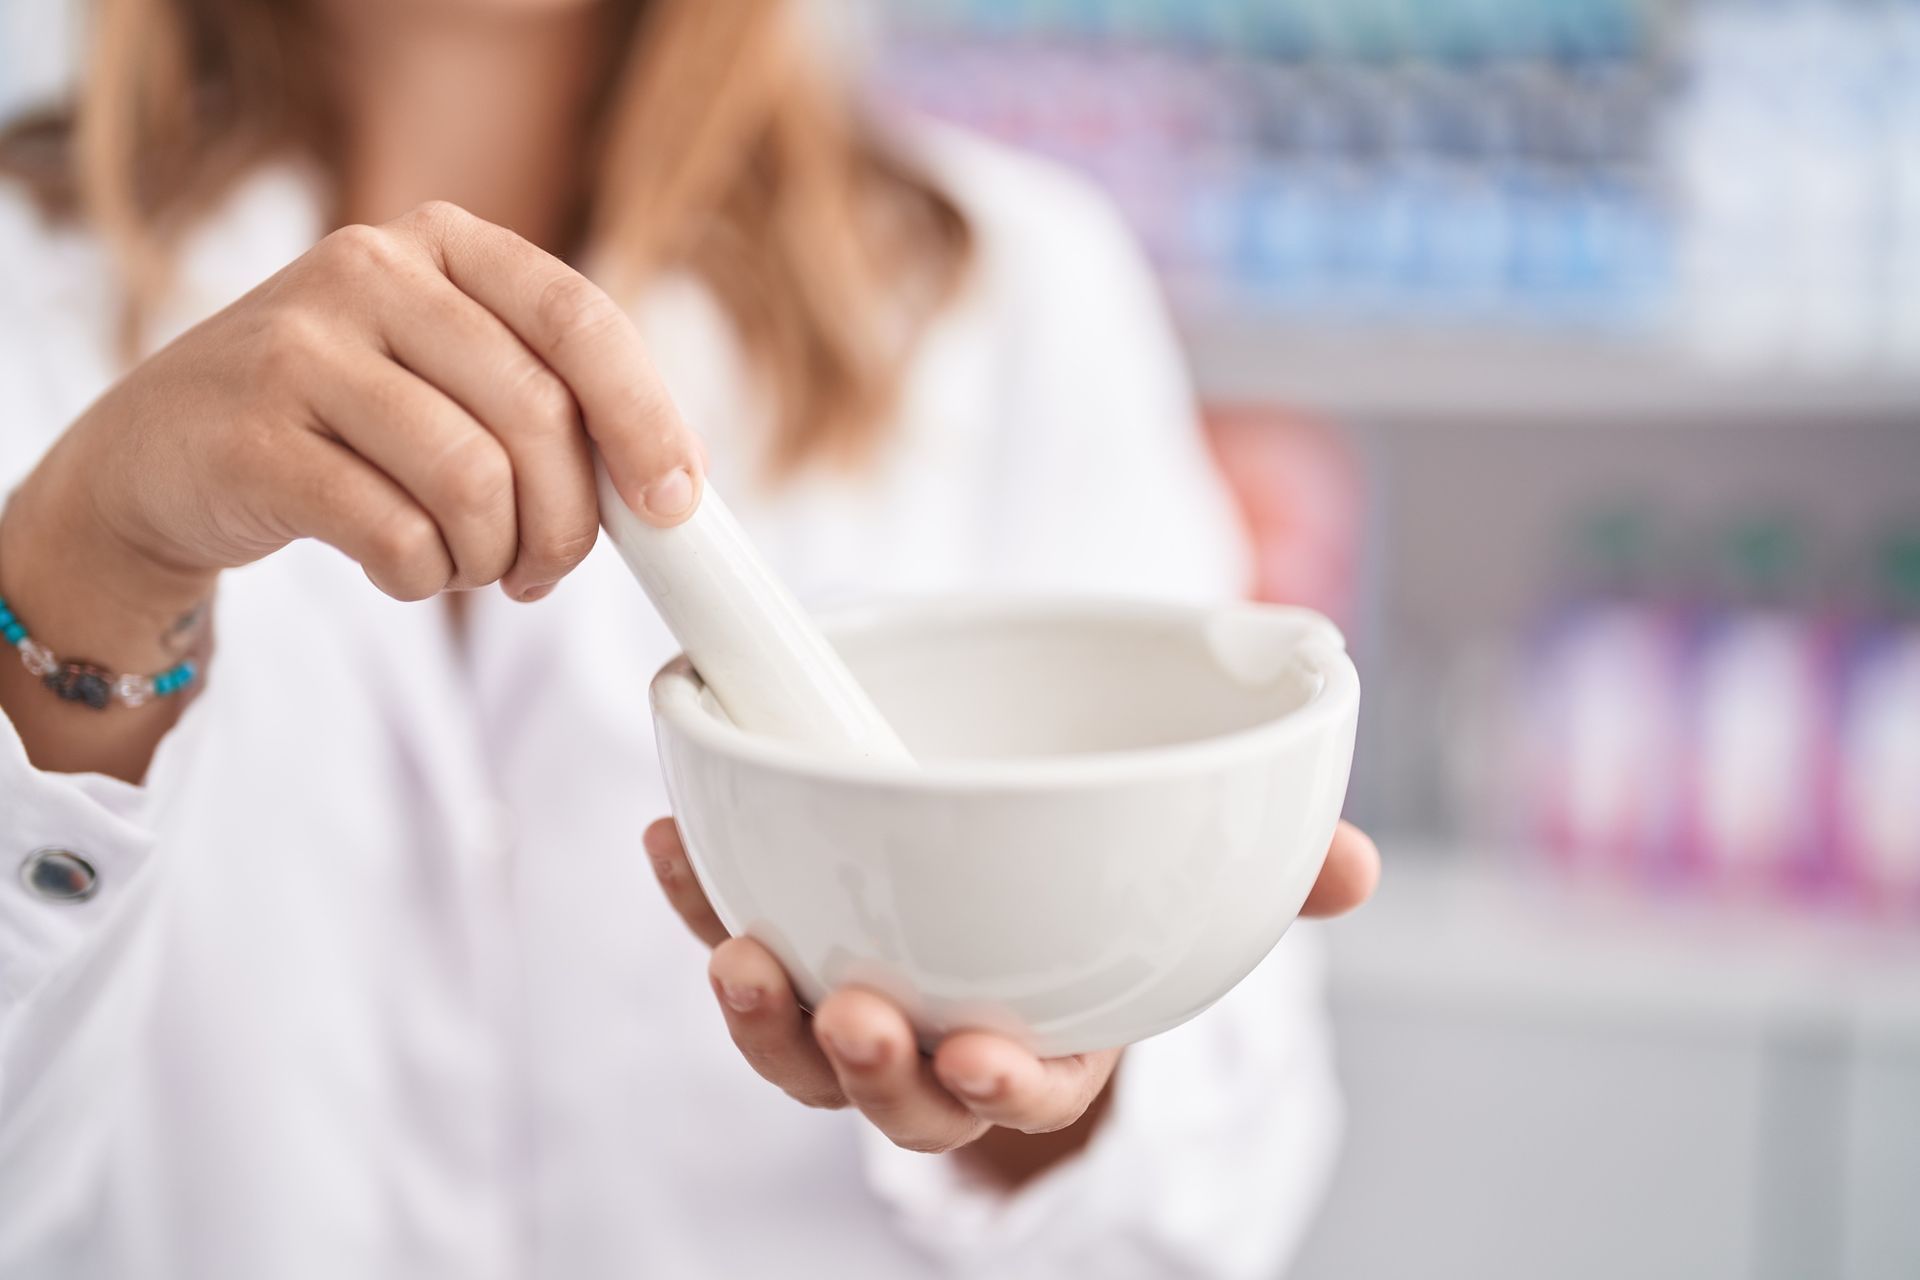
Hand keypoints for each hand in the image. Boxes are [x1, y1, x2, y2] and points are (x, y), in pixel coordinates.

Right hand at [1, 201, 700, 777]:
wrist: (160, 455)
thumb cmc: (340, 420)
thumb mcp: (444, 372)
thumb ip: (547, 400)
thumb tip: (674, 484)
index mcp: (443, 241)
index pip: (580, 319)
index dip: (644, 417)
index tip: (675, 503)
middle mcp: (371, 270)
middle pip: (537, 415)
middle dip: (566, 521)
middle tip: (543, 569)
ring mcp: (302, 348)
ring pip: (472, 481)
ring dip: (490, 556)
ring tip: (465, 565)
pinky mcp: (254, 437)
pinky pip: (396, 533)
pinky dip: (423, 577)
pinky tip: (404, 569)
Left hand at [644, 816, 1379, 1172]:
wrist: (1023, 854)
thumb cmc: (1115, 890)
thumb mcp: (1197, 879)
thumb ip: (1273, 873)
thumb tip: (1355, 867)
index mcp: (1053, 1033)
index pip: (1029, 1088)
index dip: (1004, 1084)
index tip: (981, 1054)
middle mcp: (946, 1036)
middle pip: (899, 1092)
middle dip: (866, 1068)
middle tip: (851, 1014)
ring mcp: (860, 991)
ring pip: (797, 1046)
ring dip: (762, 1012)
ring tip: (738, 954)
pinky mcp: (789, 929)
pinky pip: (735, 933)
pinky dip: (698, 899)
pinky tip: (672, 843)